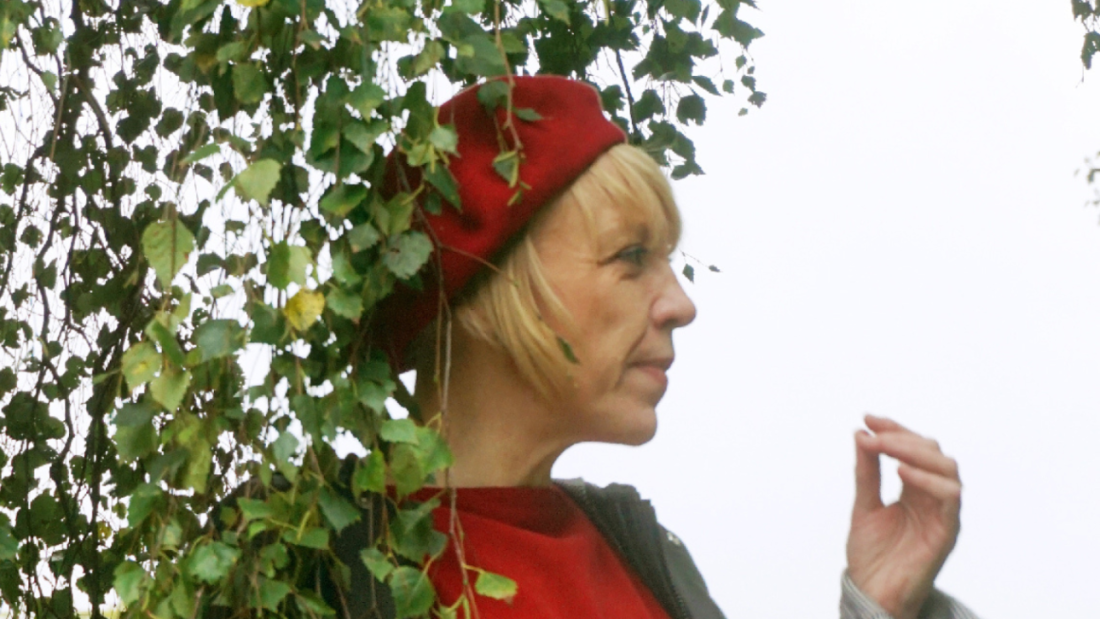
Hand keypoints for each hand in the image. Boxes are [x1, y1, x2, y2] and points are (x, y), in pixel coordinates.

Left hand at [846, 415, 961, 618]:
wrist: (873, 593)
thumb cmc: (872, 554)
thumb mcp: (863, 505)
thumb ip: (866, 472)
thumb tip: (860, 433)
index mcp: (914, 488)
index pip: (913, 447)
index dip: (893, 429)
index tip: (868, 418)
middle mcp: (932, 497)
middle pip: (932, 452)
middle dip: (901, 436)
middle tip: (873, 433)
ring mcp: (942, 513)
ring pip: (947, 468)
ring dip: (915, 452)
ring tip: (884, 447)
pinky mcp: (947, 531)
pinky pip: (950, 497)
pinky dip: (928, 479)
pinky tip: (901, 472)